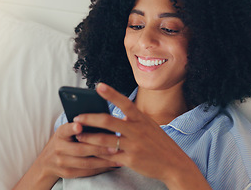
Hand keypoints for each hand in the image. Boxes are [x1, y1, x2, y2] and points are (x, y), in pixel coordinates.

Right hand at [38, 121, 119, 178]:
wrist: (47, 162)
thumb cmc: (64, 141)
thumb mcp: (66, 131)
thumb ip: (78, 126)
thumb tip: (100, 119)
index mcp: (60, 134)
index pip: (65, 130)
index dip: (72, 128)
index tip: (79, 126)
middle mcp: (59, 148)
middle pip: (80, 149)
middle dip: (99, 149)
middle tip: (115, 147)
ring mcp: (62, 162)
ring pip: (86, 163)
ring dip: (104, 161)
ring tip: (118, 157)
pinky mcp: (68, 173)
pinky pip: (87, 172)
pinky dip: (101, 168)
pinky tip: (112, 165)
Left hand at [73, 83, 210, 188]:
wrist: (174, 164)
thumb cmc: (159, 143)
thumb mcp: (149, 127)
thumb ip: (132, 121)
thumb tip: (112, 116)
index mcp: (142, 119)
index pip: (125, 102)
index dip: (111, 94)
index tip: (98, 86)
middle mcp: (137, 130)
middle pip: (108, 121)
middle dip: (89, 118)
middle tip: (77, 118)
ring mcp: (134, 146)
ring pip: (104, 140)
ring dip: (88, 137)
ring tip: (79, 135)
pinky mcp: (130, 160)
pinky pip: (109, 156)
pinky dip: (97, 153)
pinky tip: (89, 152)